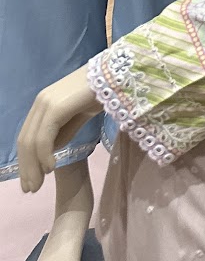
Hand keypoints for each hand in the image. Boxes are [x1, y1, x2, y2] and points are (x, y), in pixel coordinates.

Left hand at [14, 67, 98, 192]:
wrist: (123, 71)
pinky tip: (51, 168)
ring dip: (33, 166)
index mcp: (45, 103)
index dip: (27, 161)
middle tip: (31, 189)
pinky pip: (44, 137)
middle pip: (25, 141)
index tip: (32, 181)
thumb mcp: (83, 113)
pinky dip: (44, 155)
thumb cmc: (108, 90)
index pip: (28, 136)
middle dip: (27, 168)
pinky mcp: (55, 107)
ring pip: (31, 141)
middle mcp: (41, 102)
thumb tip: (50, 151)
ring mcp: (46, 103)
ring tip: (38, 184)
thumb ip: (66, 130)